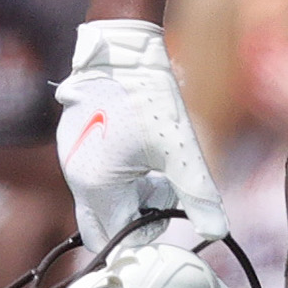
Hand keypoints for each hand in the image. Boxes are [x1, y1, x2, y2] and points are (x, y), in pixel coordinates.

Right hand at [53, 20, 225, 248]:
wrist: (123, 52)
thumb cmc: (152, 99)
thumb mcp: (182, 151)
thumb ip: (198, 196)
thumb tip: (216, 232)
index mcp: (97, 185)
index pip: (118, 236)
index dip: (149, 234)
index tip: (174, 217)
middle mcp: (75, 176)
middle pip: (100, 226)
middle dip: (134, 222)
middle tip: (166, 198)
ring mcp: (70, 158)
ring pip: (99, 201)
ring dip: (130, 198)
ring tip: (160, 172)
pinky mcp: (73, 142)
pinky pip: (92, 177)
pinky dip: (118, 179)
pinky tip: (143, 156)